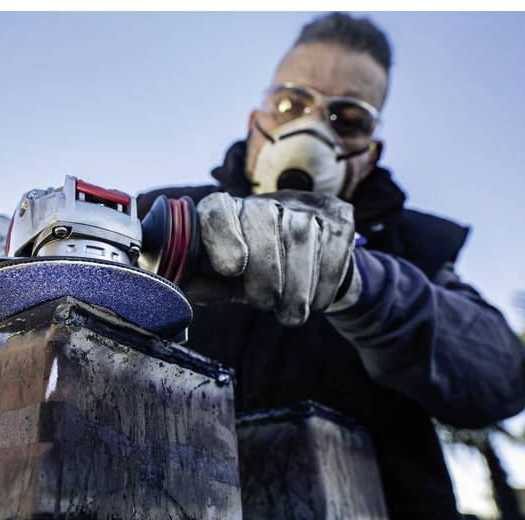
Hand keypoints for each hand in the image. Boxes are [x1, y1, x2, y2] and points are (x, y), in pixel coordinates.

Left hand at [195, 190, 360, 325]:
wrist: (305, 272)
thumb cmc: (250, 277)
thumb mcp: (222, 283)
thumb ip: (202, 285)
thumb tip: (185, 289)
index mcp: (225, 211)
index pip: (218, 209)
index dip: (223, 235)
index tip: (231, 270)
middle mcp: (265, 200)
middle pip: (265, 220)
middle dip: (265, 269)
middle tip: (265, 305)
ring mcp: (305, 205)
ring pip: (303, 235)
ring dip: (297, 284)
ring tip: (289, 314)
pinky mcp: (338, 216)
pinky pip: (334, 245)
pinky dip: (324, 282)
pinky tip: (314, 302)